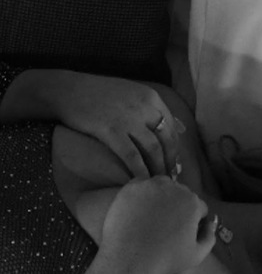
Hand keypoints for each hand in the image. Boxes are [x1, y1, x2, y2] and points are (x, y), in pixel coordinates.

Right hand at [53, 71, 184, 179]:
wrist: (68, 90)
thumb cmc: (99, 93)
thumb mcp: (132, 94)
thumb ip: (155, 110)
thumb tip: (182, 127)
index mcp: (151, 97)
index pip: (172, 127)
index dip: (176, 149)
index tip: (174, 165)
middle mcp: (144, 106)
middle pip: (167, 140)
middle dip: (170, 162)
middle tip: (170, 179)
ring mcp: (128, 119)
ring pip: (153, 149)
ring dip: (158, 169)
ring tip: (158, 184)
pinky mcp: (111, 130)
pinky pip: (132, 156)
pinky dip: (139, 171)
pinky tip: (142, 182)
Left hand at [99, 175, 218, 273]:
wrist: (128, 259)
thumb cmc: (164, 260)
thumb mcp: (196, 255)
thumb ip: (210, 237)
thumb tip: (211, 223)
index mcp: (192, 202)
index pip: (199, 208)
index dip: (194, 222)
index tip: (184, 233)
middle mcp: (173, 188)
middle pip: (182, 194)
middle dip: (179, 207)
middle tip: (167, 225)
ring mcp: (150, 185)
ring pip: (162, 186)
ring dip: (162, 196)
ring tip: (153, 216)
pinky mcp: (130, 188)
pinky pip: (142, 186)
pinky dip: (143, 194)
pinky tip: (139, 210)